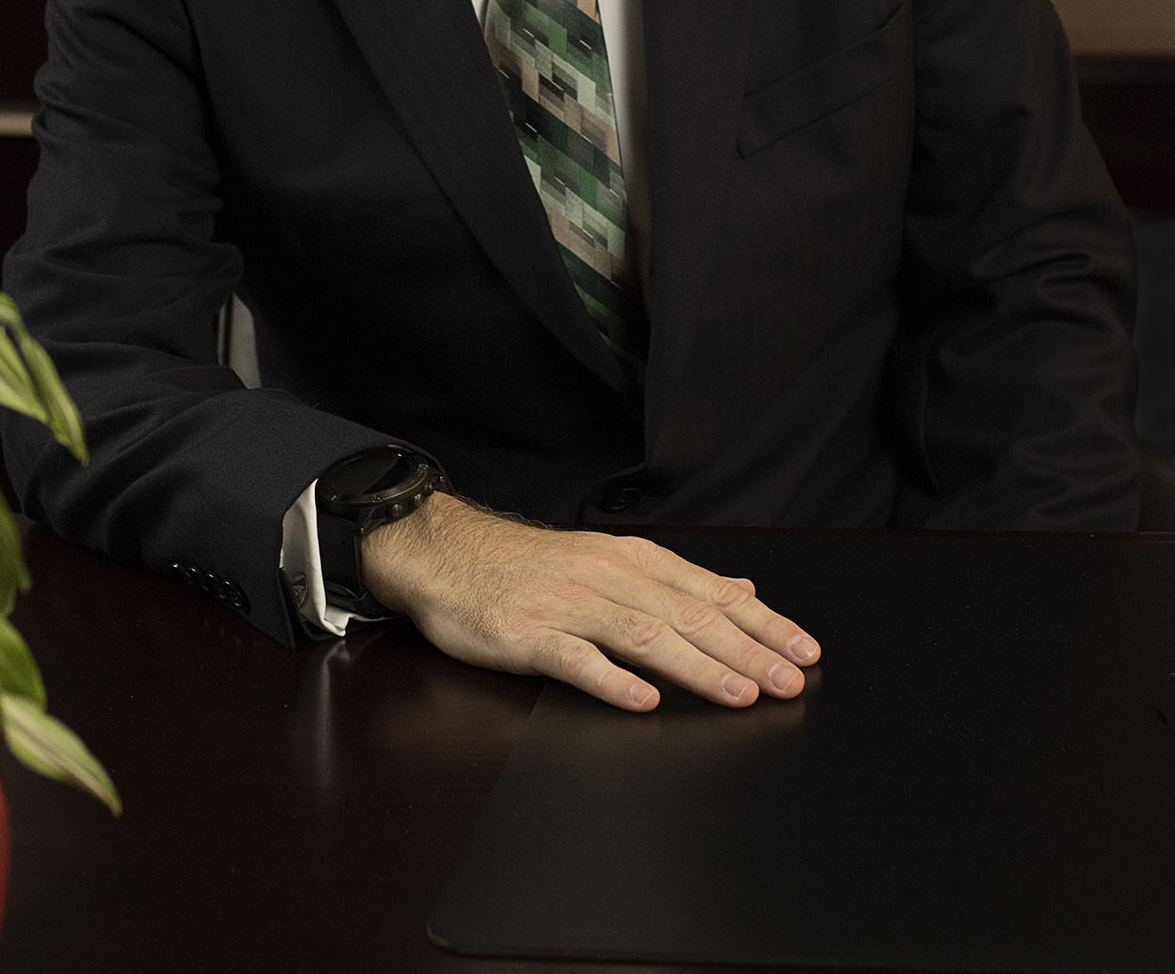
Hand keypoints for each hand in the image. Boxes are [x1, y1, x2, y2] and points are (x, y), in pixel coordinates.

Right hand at [361, 493, 819, 711]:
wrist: (448, 553)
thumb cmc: (532, 565)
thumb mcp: (610, 559)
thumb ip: (676, 580)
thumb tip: (742, 589)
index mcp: (631, 560)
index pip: (710, 591)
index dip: (762, 621)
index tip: (804, 649)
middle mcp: (606, 577)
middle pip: (687, 615)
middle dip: (745, 649)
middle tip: (790, 680)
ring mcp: (567, 605)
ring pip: (643, 635)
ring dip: (696, 667)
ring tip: (739, 693)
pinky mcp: (527, 634)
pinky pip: (575, 658)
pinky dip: (612, 679)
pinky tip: (642, 699)